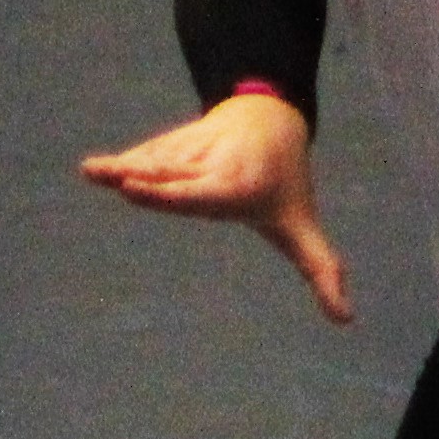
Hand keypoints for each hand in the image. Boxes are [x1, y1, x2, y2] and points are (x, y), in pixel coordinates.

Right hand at [81, 91, 353, 322]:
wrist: (269, 118)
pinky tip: (94, 170)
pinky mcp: (170, 145)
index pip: (202, 194)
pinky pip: (145, 157)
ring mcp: (189, 152)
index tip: (157, 192)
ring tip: (92, 170)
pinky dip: (122, 164)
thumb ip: (322, 270)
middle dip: (149, 180)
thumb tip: (346, 320)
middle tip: (123, 181)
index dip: (178, 196)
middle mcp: (210, 168)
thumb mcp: (302, 226)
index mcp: (237, 189)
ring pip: (155, 162)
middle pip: (175, 178)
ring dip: (123, 167)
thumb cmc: (283, 185)